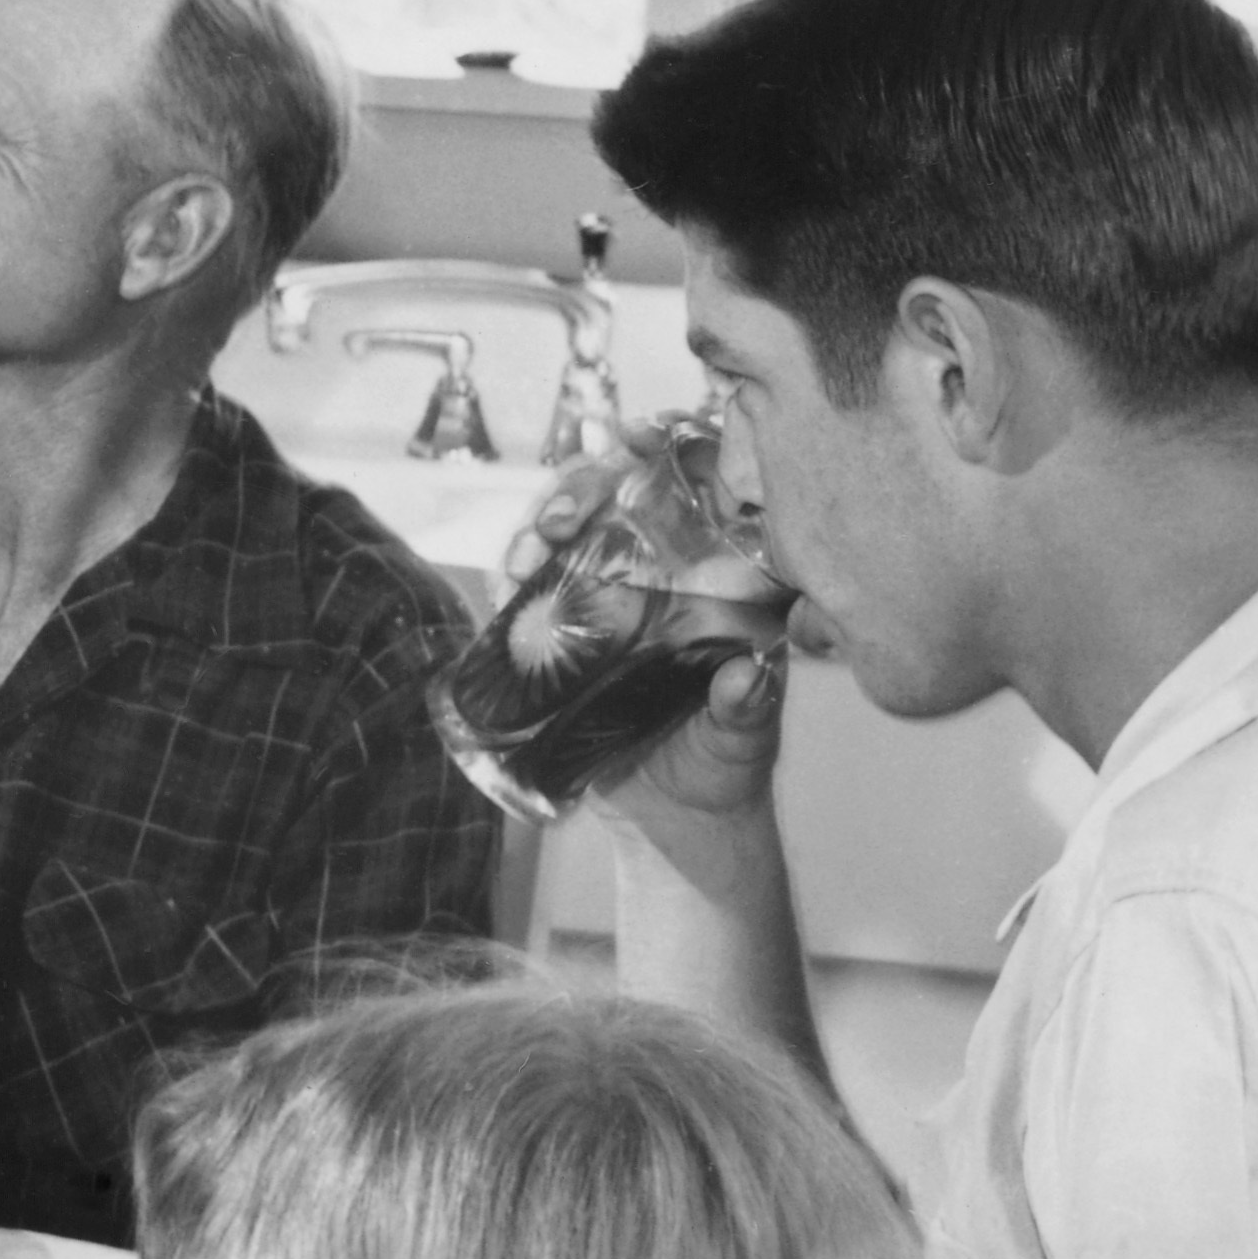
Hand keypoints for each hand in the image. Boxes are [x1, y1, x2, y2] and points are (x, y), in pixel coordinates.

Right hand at [492, 471, 792, 847]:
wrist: (677, 822)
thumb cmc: (728, 766)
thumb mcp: (746, 737)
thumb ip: (748, 708)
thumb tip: (748, 677)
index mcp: (722, 579)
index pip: (700, 487)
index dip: (672, 446)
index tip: (641, 436)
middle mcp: (664, 575)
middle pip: (621, 495)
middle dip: (586, 484)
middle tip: (565, 514)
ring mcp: (609, 599)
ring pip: (572, 532)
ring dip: (544, 521)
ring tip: (532, 545)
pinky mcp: (565, 634)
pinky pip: (533, 587)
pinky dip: (515, 571)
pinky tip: (509, 575)